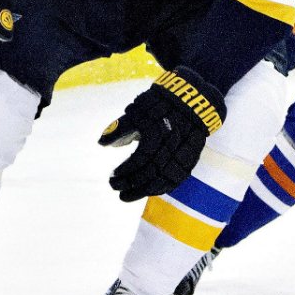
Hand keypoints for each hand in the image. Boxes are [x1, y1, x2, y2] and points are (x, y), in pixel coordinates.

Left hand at [99, 66, 225, 201]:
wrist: (193, 98)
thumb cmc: (160, 104)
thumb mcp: (138, 110)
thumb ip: (120, 127)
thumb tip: (101, 143)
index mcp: (159, 130)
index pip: (141, 157)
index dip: (126, 169)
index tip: (113, 175)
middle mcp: (173, 142)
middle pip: (151, 170)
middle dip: (131, 182)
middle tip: (114, 186)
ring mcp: (185, 151)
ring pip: (164, 178)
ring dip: (143, 191)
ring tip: (125, 196)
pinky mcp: (192, 157)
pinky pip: (177, 178)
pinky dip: (161, 188)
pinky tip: (148, 192)